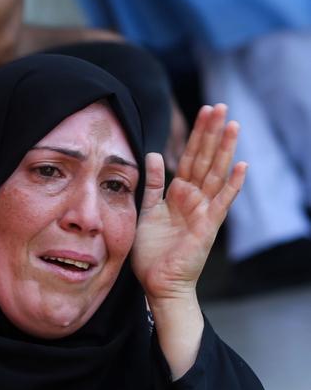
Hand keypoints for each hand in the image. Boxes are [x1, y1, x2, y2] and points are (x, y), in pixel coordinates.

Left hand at [132, 104, 246, 302]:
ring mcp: (203, 211)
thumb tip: (153, 154)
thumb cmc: (152, 252)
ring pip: (216, 174)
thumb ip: (152, 183)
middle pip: (204, 159)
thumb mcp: (147, 210)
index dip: (196, 134)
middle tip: (220, 106)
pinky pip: (222, 202)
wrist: (158, 284)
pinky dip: (233, 184)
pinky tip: (242, 165)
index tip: (204, 110)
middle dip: (212, 133)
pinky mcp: (208, 227)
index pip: (189, 157)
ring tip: (233, 125)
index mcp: (178, 194)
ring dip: (225, 150)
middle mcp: (194, 198)